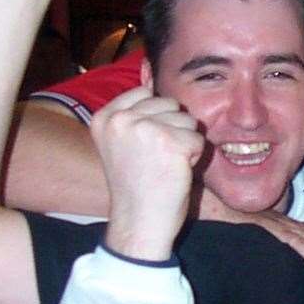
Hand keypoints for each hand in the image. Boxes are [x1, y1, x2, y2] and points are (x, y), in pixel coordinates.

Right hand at [91, 87, 203, 260]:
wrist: (139, 222)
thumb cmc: (137, 187)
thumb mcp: (122, 143)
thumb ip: (133, 115)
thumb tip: (152, 81)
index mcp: (104, 118)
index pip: (144, 93)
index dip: (157, 118)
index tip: (148, 147)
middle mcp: (120, 119)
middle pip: (169, 104)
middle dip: (173, 130)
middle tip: (158, 160)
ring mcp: (143, 128)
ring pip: (187, 120)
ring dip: (185, 143)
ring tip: (166, 165)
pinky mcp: (169, 141)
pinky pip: (198, 139)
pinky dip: (195, 157)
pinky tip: (176, 172)